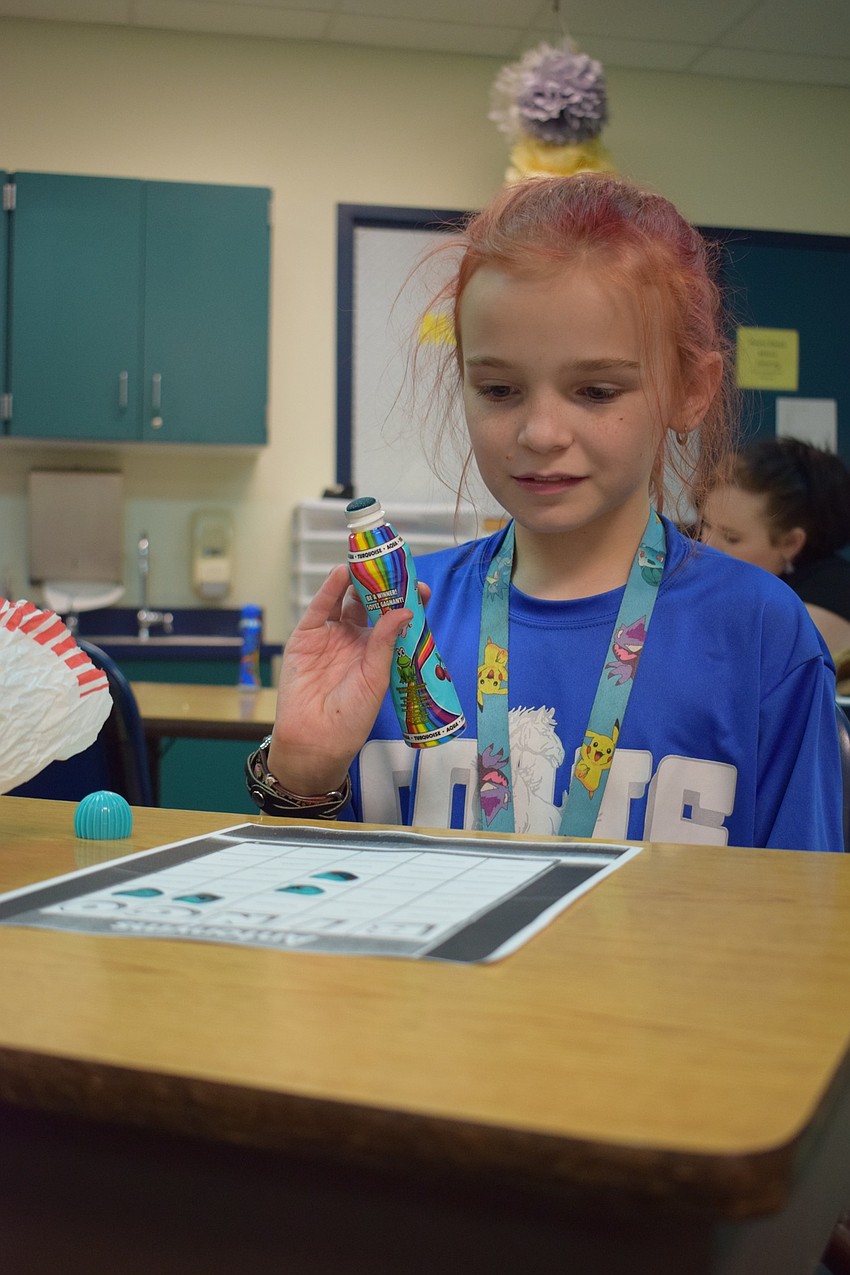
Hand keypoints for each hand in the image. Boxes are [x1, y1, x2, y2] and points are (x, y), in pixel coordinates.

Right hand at [267, 565, 413, 795]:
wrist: (315, 739)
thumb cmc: (350, 718)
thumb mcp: (375, 679)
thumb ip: (385, 643)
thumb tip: (403, 612)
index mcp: (376, 652)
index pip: (394, 620)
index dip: (405, 603)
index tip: (420, 590)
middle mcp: (355, 640)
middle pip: (370, 604)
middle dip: (383, 586)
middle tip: (395, 568)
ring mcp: (330, 636)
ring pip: (346, 601)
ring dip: (358, 582)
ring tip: (371, 565)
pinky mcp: (306, 637)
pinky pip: (320, 608)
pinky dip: (330, 589)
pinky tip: (342, 574)